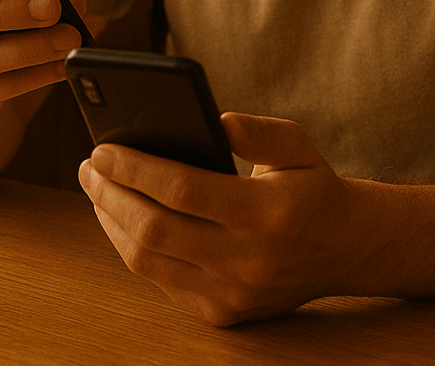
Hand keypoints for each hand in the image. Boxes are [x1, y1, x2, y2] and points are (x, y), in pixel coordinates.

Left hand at [78, 112, 366, 326]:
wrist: (345, 249)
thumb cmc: (310, 186)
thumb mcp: (298, 145)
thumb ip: (259, 131)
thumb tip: (215, 120)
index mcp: (269, 213)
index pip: (184, 190)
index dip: (135, 169)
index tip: (102, 148)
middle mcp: (249, 260)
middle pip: (155, 230)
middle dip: (110, 194)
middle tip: (89, 167)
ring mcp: (233, 294)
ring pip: (147, 262)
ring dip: (111, 222)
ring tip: (98, 189)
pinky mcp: (221, 313)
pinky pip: (159, 281)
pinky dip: (131, 247)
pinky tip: (120, 218)